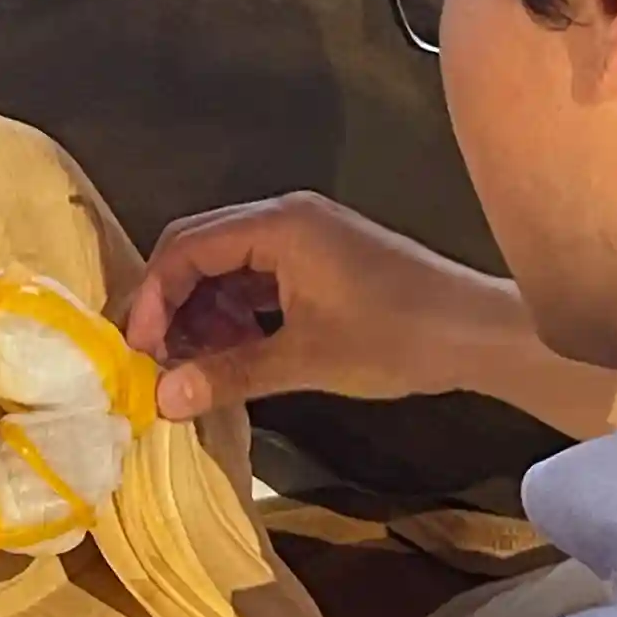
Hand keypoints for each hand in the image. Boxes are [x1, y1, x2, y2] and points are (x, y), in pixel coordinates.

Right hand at [126, 191, 481, 420]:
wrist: (477, 333)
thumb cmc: (397, 337)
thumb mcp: (306, 360)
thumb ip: (229, 373)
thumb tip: (162, 398)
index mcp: (279, 225)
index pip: (187, 248)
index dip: (153, 299)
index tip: (138, 350)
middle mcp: (285, 218)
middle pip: (198, 248)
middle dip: (171, 304)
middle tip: (155, 358)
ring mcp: (303, 236)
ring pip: (224, 265)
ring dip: (201, 313)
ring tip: (195, 364)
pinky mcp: (318, 260)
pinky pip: (254, 278)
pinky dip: (232, 313)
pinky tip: (231, 352)